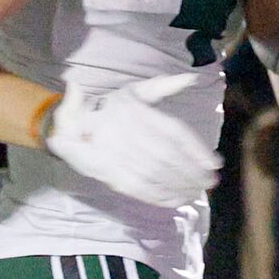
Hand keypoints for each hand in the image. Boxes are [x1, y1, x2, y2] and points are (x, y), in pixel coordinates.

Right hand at [41, 72, 221, 208]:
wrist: (64, 125)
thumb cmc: (106, 108)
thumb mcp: (131, 91)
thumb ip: (161, 86)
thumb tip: (191, 79)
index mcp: (133, 110)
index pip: (172, 132)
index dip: (196, 150)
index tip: (214, 162)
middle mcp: (124, 131)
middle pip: (167, 157)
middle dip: (192, 172)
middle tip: (209, 181)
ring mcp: (114, 154)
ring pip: (154, 174)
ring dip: (180, 186)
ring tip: (196, 191)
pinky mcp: (106, 172)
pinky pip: (137, 188)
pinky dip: (159, 196)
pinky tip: (176, 199)